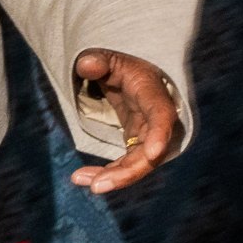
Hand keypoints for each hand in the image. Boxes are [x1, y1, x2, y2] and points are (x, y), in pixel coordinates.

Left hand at [68, 50, 179, 195]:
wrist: (129, 74)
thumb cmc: (120, 63)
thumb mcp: (110, 56)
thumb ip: (98, 60)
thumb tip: (86, 64)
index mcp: (153, 93)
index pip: (161, 115)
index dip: (160, 134)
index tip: (154, 154)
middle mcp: (156, 120)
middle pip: (151, 152)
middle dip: (128, 172)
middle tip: (97, 186)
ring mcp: (148, 135)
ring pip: (138, 163)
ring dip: (113, 177)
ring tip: (81, 181)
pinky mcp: (137, 144)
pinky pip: (126, 164)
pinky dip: (108, 173)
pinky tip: (83, 178)